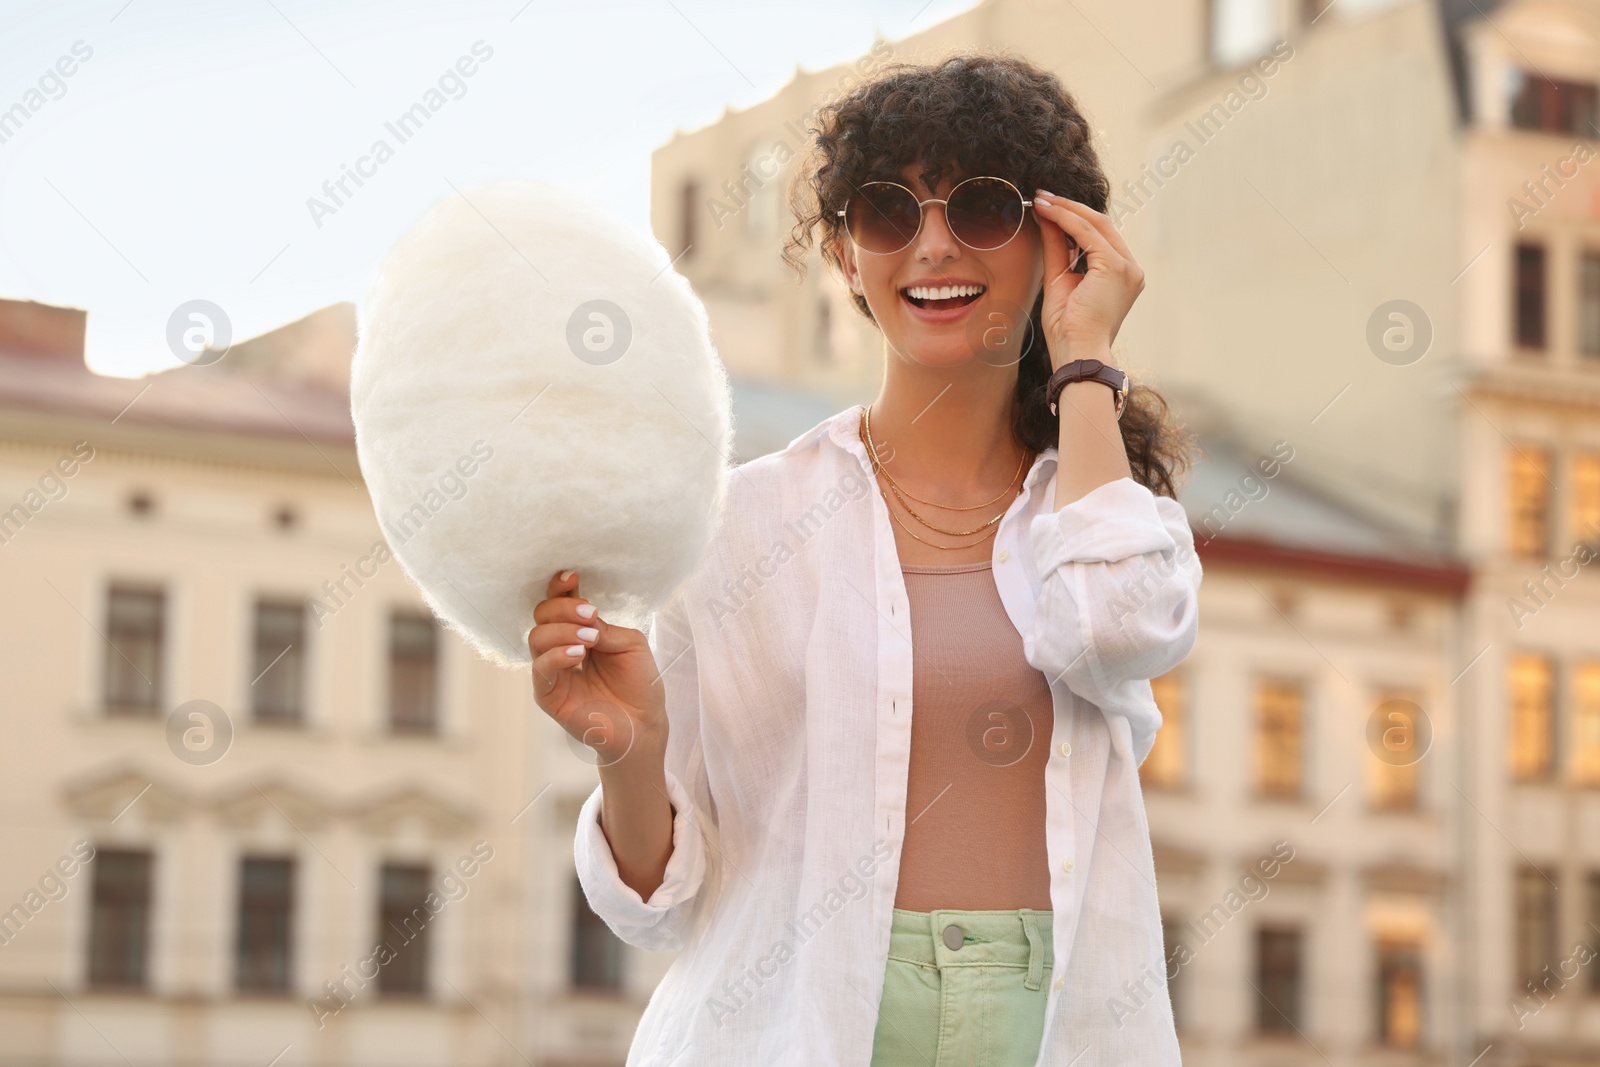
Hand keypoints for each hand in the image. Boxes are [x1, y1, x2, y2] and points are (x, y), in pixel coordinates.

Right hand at [529, 569, 665, 763]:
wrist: (645, 723)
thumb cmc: (640, 683)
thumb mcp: (630, 643)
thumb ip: (604, 627)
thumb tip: (583, 615)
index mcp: (579, 632)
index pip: (559, 604)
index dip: (560, 588)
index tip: (573, 577)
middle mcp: (561, 648)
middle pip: (541, 616)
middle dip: (563, 608)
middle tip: (590, 614)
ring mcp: (553, 672)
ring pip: (536, 638)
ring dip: (562, 630)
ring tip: (590, 638)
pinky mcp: (549, 695)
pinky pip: (540, 669)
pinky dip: (556, 655)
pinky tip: (578, 653)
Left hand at [1031, 190, 1144, 367]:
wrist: (1076, 353)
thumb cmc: (1068, 329)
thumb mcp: (1059, 280)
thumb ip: (1056, 249)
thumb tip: (1045, 220)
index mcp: (1122, 274)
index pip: (1100, 236)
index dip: (1074, 218)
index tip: (1049, 207)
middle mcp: (1131, 268)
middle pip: (1101, 224)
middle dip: (1069, 207)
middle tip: (1042, 196)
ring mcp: (1127, 267)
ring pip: (1095, 224)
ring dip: (1065, 209)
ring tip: (1041, 200)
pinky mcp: (1115, 267)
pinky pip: (1087, 233)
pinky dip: (1065, 219)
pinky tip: (1046, 211)